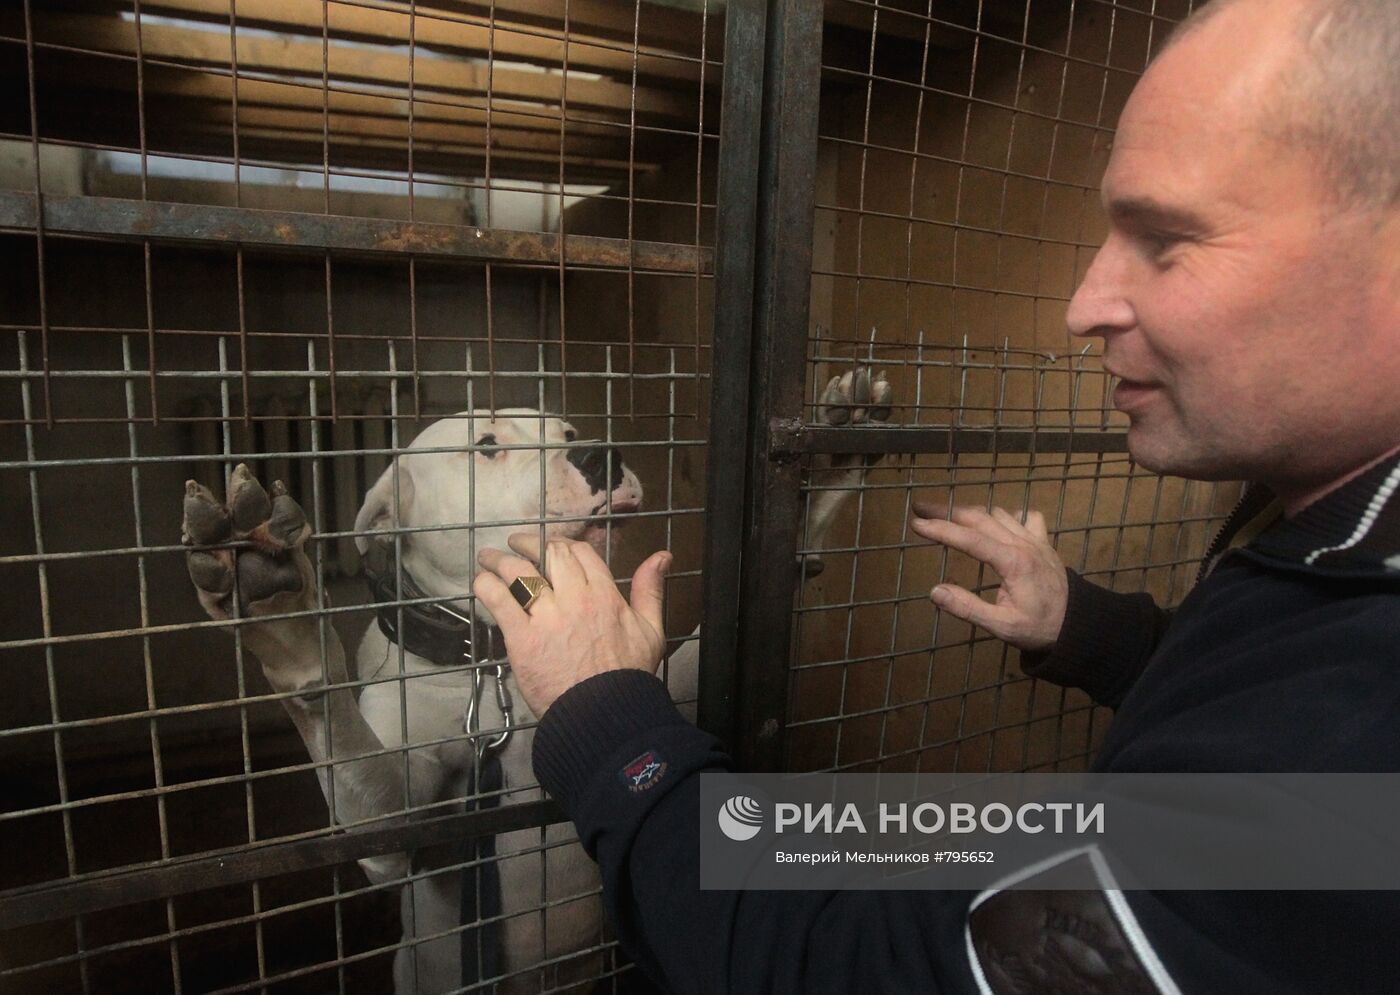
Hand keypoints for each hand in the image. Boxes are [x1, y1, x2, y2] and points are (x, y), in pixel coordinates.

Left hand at [472, 534, 671, 717]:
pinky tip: (481, 581)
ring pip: (518, 571)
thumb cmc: (628, 675)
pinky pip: (499, 600)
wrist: (604, 713)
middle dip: (528, 543)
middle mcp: (574, 597)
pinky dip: (486, 585)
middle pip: (547, 553)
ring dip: (499, 559)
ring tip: (488, 558)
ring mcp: (547, 616)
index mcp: (604, 593)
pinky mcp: (522, 638)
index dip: (561, 543)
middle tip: (515, 544)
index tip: (549, 547)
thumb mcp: (651, 630)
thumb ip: (651, 590)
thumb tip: (662, 556)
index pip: (579, 552)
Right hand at [909, 499, 1067, 651]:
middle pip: (980, 518)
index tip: (916, 523)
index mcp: (1013, 562)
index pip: (970, 539)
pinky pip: (1024, 517)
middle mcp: (1023, 543)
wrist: (1079, 625)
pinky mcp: (1044, 542)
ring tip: (948, 515)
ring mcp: (1036, 539)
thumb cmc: (1039, 628)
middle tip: (920, 507)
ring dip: (971, 512)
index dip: (941, 529)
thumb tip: (934, 591)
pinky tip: (996, 522)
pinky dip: (1006, 515)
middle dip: (947, 510)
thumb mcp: (1002, 627)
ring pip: (998, 513)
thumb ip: (968, 608)